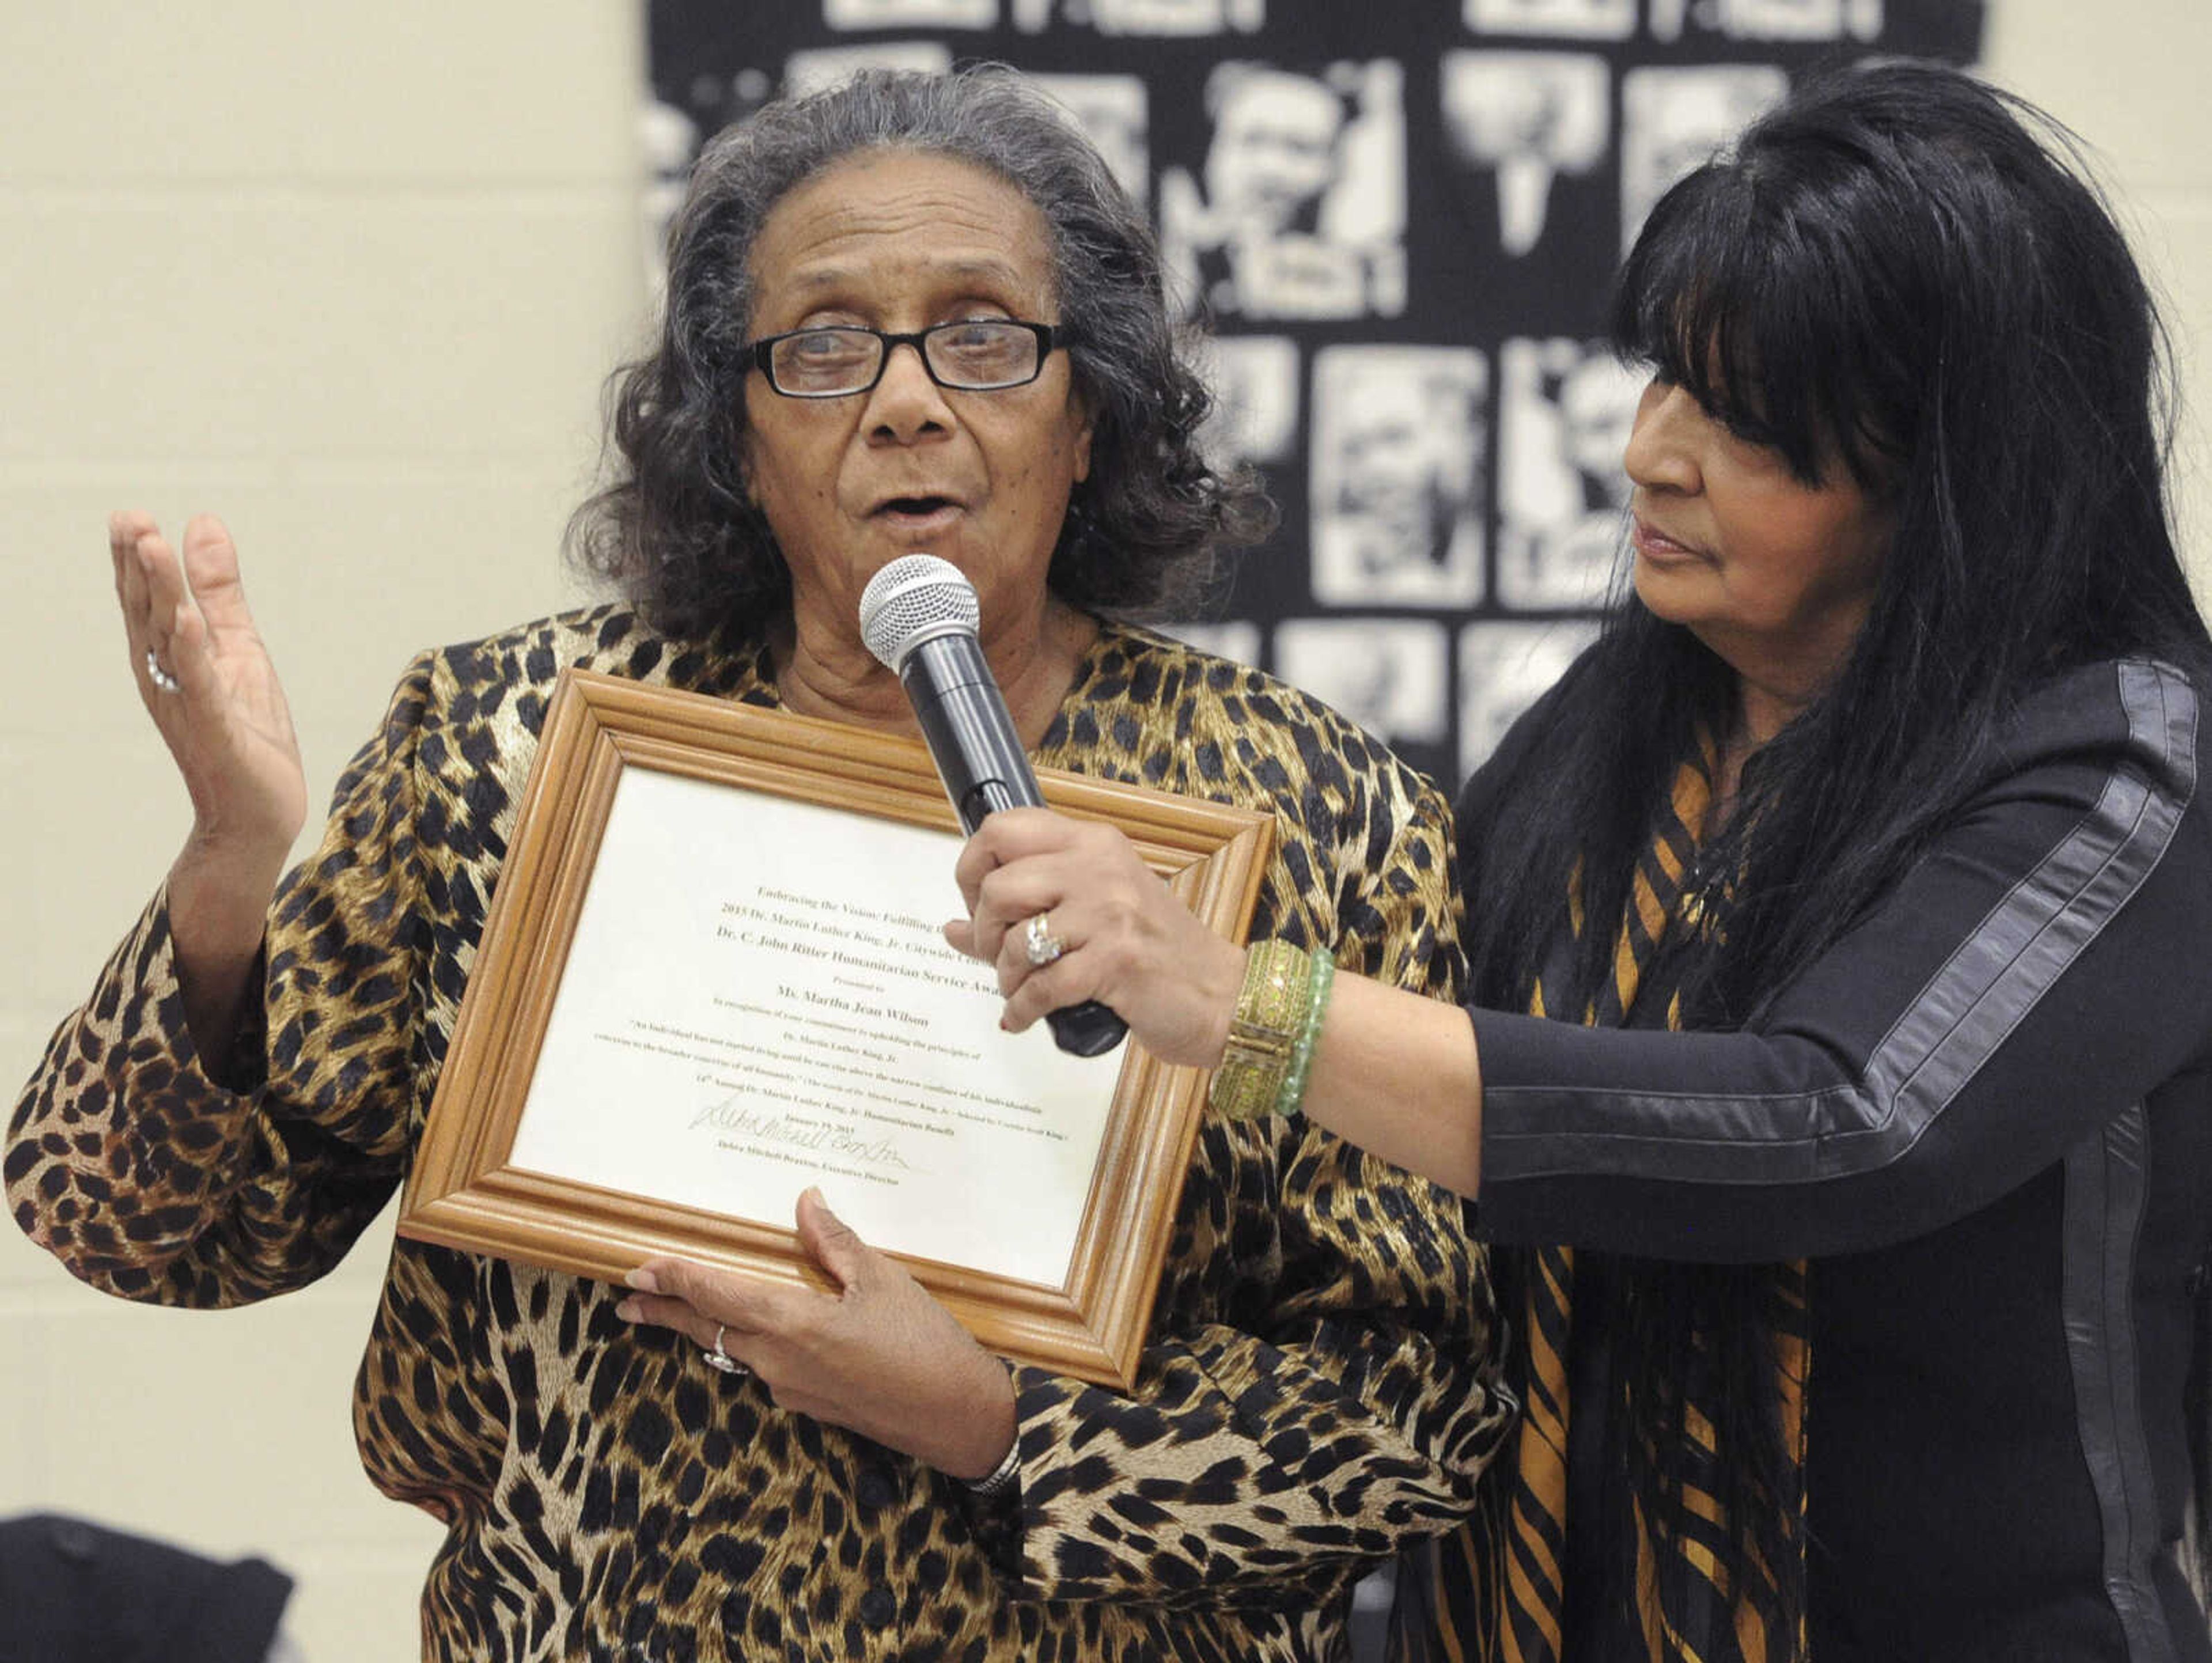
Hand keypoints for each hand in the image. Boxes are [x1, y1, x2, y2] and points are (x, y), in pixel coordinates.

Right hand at [113, 510, 306, 866]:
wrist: (257, 813)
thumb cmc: (245, 730)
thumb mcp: (237, 647)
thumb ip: (219, 590)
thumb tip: (203, 522)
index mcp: (168, 656)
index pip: (146, 600)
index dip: (136, 559)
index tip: (127, 515)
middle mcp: (167, 676)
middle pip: (147, 613)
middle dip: (138, 567)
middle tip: (128, 519)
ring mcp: (187, 702)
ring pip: (169, 640)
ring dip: (161, 594)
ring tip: (151, 547)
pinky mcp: (215, 728)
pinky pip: (201, 685)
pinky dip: (194, 652)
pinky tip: (189, 621)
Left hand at [617, 1187, 1015, 1480]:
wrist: (954, 1415)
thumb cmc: (923, 1343)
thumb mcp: (880, 1279)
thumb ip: (834, 1241)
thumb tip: (806, 1201)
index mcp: (790, 1324)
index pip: (713, 1296)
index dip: (673, 1278)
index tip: (638, 1268)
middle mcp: (777, 1361)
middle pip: (705, 1331)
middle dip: (663, 1312)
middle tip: (627, 1299)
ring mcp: (790, 1389)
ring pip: (731, 1351)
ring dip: (700, 1329)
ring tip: (675, 1312)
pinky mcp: (808, 1404)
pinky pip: (764, 1367)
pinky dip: (744, 1345)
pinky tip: (755, 1333)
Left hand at [943, 807, 1244, 1069]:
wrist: (1220, 995)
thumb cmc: (1156, 954)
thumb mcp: (1095, 913)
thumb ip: (1024, 914)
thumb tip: (951, 928)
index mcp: (1094, 843)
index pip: (1005, 828)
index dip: (972, 867)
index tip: (977, 902)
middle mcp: (1100, 868)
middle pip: (999, 886)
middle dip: (983, 930)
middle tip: (996, 955)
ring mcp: (1110, 914)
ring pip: (1016, 939)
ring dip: (1005, 975)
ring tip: (1019, 988)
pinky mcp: (1116, 962)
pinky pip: (1041, 988)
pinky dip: (1021, 1010)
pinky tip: (1022, 1017)